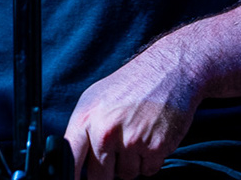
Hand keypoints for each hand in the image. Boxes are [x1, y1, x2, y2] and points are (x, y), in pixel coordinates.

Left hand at [64, 41, 203, 179]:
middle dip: (106, 171)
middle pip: (98, 177)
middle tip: (116, 151)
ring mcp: (131, 140)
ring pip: (125, 175)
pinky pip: (148, 171)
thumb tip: (73, 163)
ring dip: (131, 164)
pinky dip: (151, 161)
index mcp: (87, 117)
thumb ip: (82, 131)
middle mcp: (106, 130)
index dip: (73, 176)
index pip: (71, 160)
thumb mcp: (95, 99)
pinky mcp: (156, 147)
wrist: (169, 70)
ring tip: (137, 135)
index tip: (79, 179)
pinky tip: (151, 137)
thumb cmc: (130, 85)